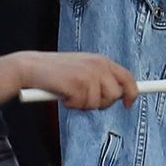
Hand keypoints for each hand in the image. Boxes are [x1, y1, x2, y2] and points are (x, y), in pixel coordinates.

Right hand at [3, 49, 139, 108]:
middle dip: (102, 103)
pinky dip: (72, 104)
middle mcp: (99, 65)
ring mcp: (89, 74)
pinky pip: (82, 105)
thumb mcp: (83, 69)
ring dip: (83, 104)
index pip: (127, 77)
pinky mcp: (78, 84)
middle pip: (115, 95)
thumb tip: (116, 95)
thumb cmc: (56, 71)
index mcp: (102, 60)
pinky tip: (62, 93)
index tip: (129, 104)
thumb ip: (99, 78)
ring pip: (98, 103)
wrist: (32, 67)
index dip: (132, 93)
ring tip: (70, 93)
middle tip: (84, 99)